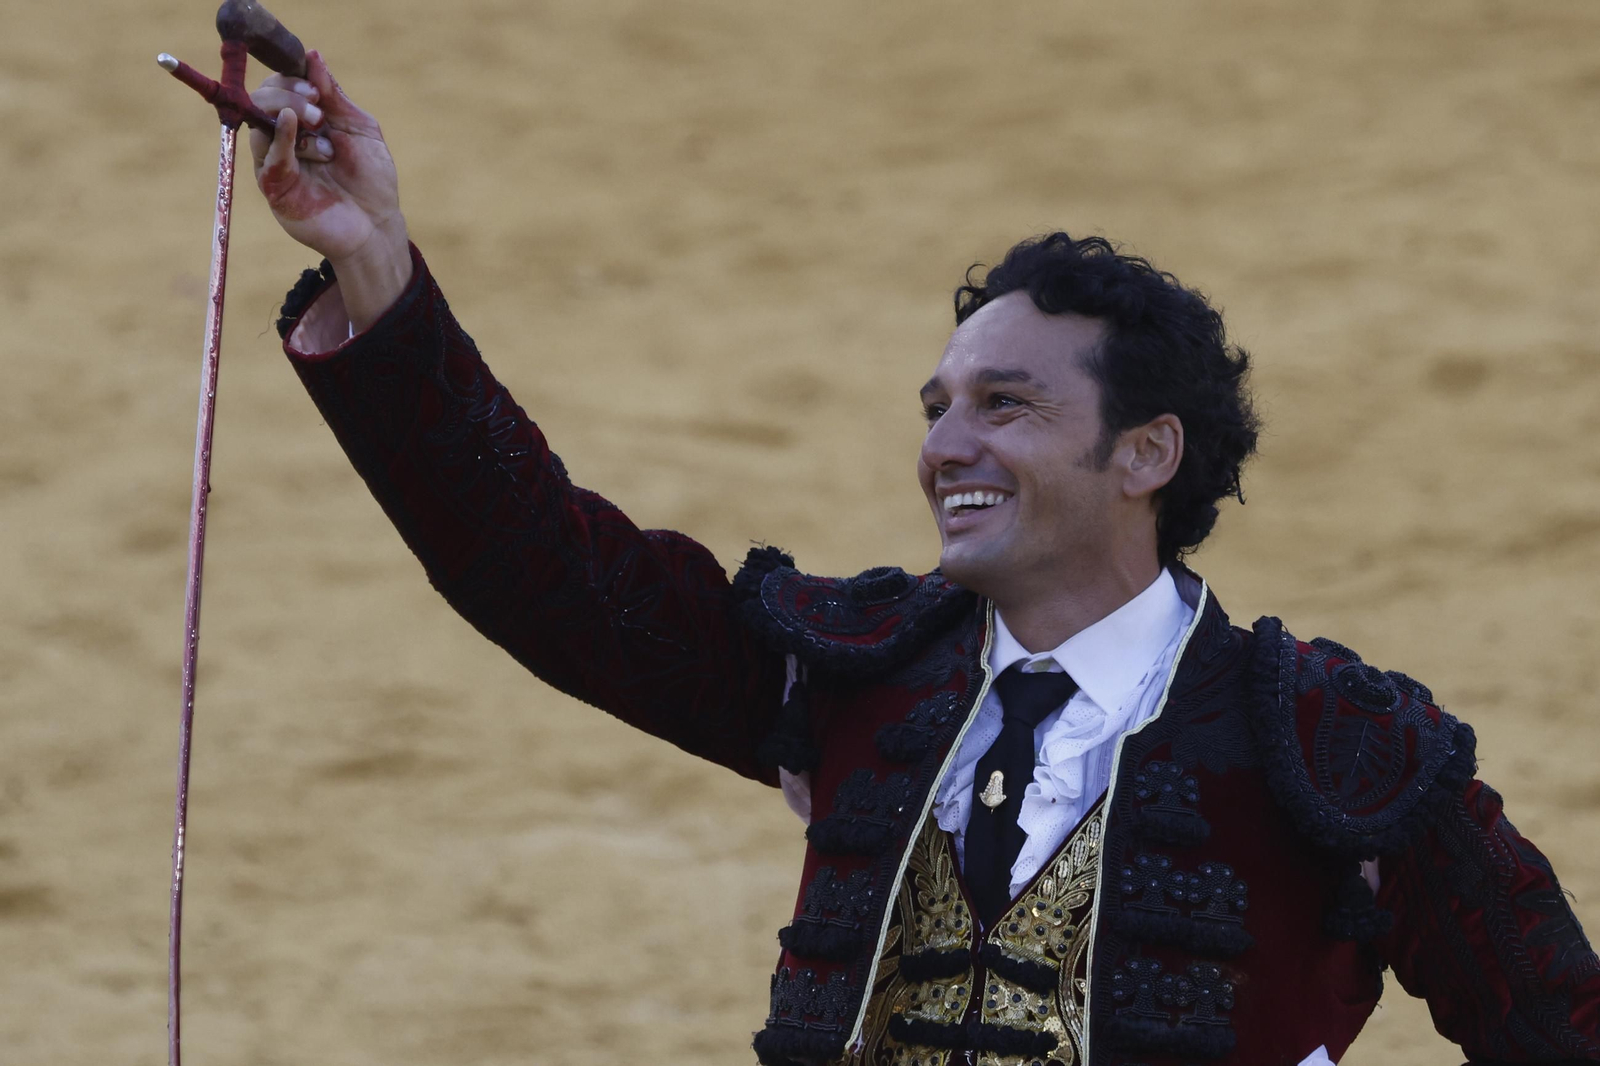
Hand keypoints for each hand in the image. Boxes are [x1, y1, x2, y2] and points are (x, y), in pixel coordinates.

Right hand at [248, 49, 405, 265]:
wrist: (377, 225)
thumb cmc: (372, 180)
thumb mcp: (360, 129)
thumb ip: (335, 97)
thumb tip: (313, 57)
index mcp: (305, 121)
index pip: (281, 86)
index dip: (291, 76)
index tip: (313, 82)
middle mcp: (285, 138)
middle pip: (263, 100)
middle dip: (288, 94)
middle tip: (316, 107)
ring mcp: (277, 162)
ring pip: (259, 123)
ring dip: (289, 114)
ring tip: (320, 130)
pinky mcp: (275, 188)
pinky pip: (267, 158)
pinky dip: (278, 137)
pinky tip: (291, 124)